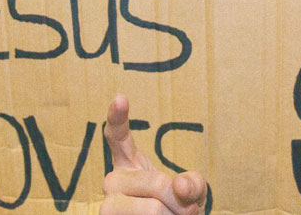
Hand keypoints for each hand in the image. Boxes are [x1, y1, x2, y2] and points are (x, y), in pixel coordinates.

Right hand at [101, 94, 205, 214]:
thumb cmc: (177, 210)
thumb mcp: (192, 191)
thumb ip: (192, 184)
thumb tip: (181, 187)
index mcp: (127, 162)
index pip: (117, 135)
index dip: (118, 117)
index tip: (120, 97)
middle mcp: (112, 181)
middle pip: (156, 183)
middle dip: (181, 202)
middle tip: (187, 212)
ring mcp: (107, 206)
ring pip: (153, 210)